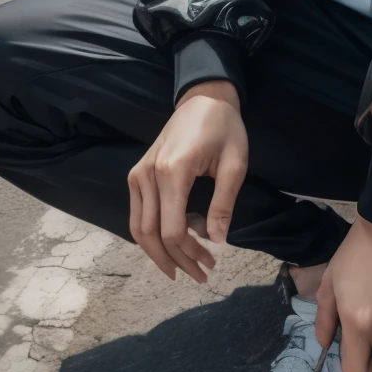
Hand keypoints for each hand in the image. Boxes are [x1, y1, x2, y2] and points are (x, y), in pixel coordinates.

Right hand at [128, 80, 246, 282]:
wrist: (204, 97)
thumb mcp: (235, 163)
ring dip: (159, 253)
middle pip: (152, 234)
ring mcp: (138, 173)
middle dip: (175, 260)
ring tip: (183, 268)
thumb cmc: (224, 127)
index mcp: (173, 171)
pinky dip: (150, 234)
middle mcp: (148, 174)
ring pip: (138, 228)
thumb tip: (218, 241)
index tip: (211, 263)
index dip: (190, 253)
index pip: (172, 229)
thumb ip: (224, 203)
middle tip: (199, 275)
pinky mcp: (137, 173)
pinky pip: (137, 213)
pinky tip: (171, 245)